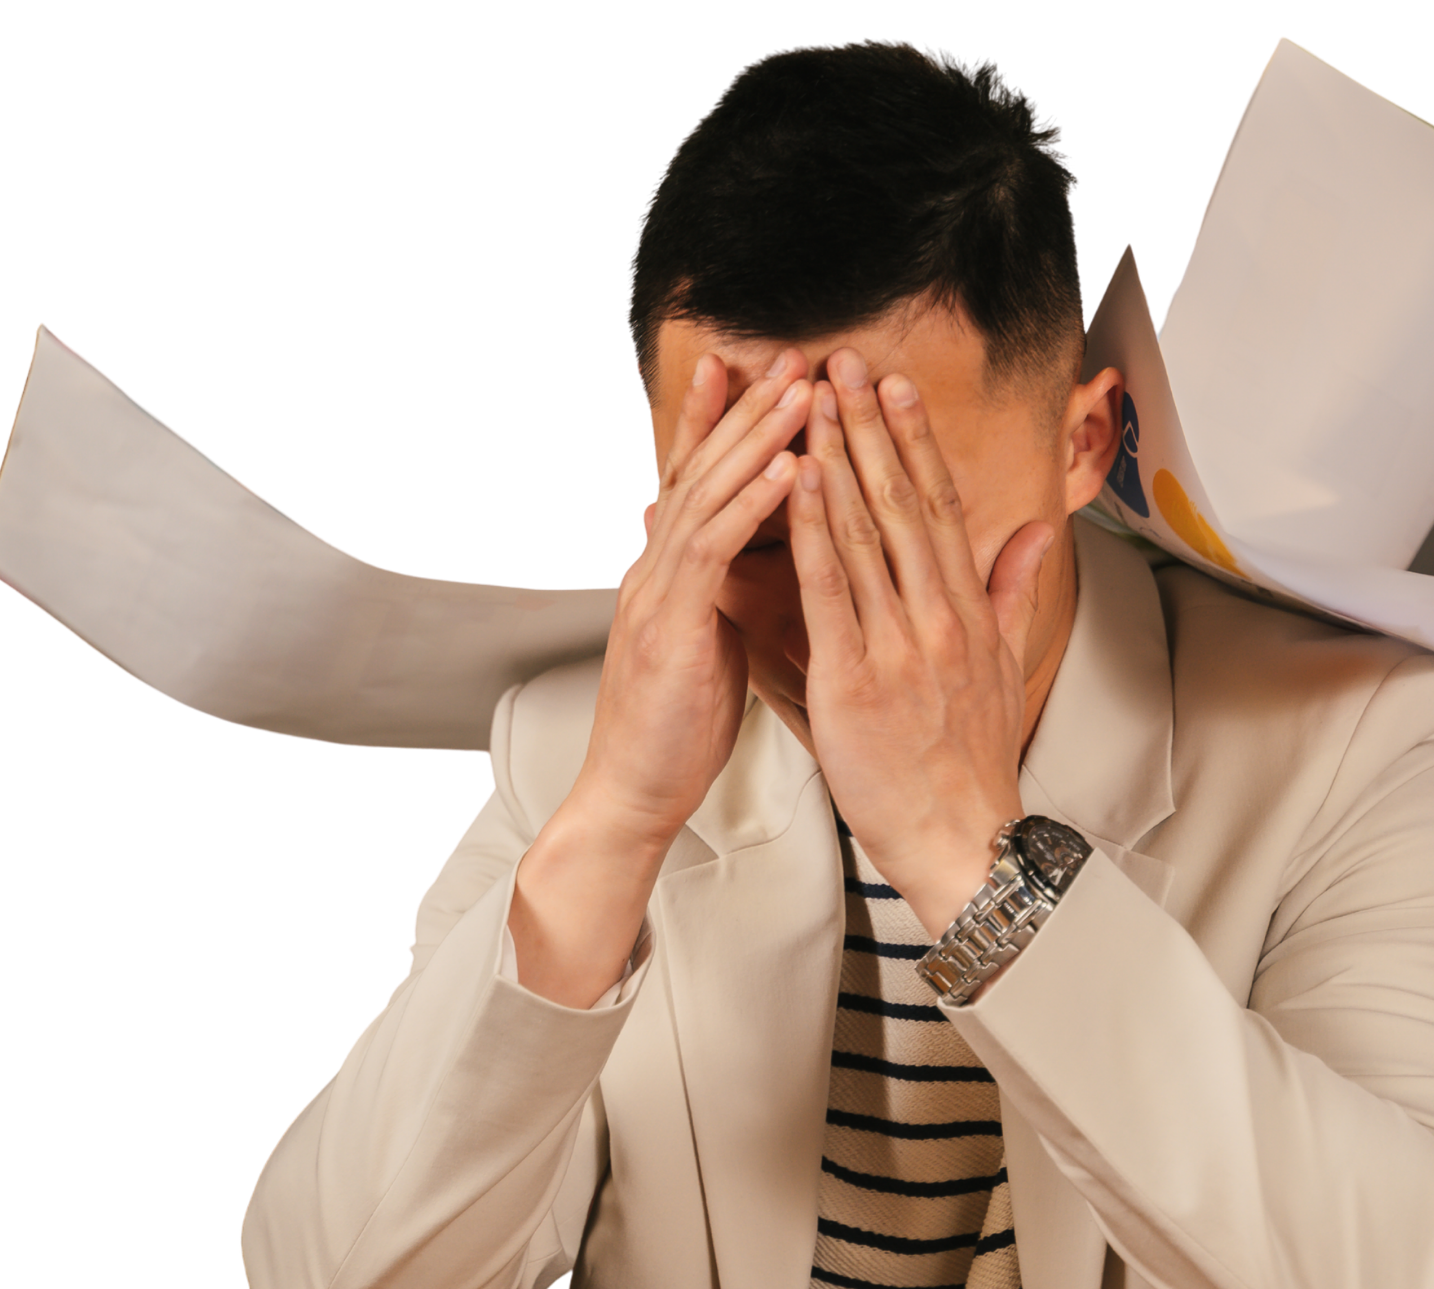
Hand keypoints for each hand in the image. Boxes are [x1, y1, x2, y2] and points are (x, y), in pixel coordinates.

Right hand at [570, 348, 812, 844]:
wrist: (633, 791)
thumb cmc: (678, 727)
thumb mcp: (708, 643)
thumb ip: (724, 593)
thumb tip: (759, 564)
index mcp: (670, 572)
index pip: (697, 479)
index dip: (721, 421)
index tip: (753, 369)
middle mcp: (657, 568)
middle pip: (701, 468)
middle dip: (742, 407)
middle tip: (784, 353)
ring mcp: (658, 591)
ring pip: (707, 493)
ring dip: (755, 437)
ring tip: (800, 390)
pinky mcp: (672, 624)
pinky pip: (714, 550)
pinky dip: (752, 504)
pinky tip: (788, 470)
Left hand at [785, 349, 1039, 938]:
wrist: (961, 836)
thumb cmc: (973, 762)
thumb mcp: (1007, 668)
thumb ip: (1015, 593)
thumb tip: (1035, 534)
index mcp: (969, 611)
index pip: (939, 506)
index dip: (916, 440)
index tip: (896, 386)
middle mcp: (939, 616)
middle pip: (904, 500)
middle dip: (873, 426)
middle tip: (847, 361)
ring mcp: (900, 645)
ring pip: (867, 531)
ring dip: (839, 456)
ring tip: (815, 399)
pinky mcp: (856, 678)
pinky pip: (831, 590)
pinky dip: (814, 530)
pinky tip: (798, 481)